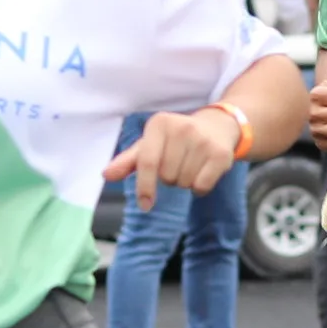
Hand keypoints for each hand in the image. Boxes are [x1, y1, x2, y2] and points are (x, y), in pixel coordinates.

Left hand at [106, 101, 246, 204]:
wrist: (217, 127)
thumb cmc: (175, 139)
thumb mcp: (150, 144)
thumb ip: (127, 161)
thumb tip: (106, 175)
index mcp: (159, 123)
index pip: (147, 162)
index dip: (144, 186)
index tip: (145, 204)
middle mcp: (182, 128)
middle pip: (166, 176)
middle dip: (169, 178)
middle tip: (177, 163)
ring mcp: (203, 140)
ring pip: (183, 182)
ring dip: (184, 182)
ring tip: (190, 164)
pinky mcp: (221, 154)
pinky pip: (201, 186)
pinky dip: (199, 187)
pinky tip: (203, 171)